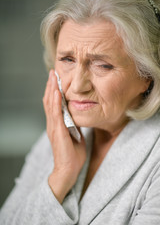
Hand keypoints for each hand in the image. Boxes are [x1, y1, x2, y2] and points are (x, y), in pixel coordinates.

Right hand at [43, 69, 86, 202]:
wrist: (68, 170)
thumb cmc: (72, 154)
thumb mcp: (75, 135)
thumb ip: (74, 125)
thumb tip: (78, 115)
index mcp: (57, 124)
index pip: (53, 104)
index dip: (53, 90)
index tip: (57, 78)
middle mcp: (53, 123)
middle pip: (49, 101)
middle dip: (51, 86)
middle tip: (53, 72)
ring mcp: (54, 127)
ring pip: (50, 105)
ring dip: (51, 90)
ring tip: (53, 77)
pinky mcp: (57, 132)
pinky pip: (56, 114)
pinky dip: (55, 102)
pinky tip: (56, 93)